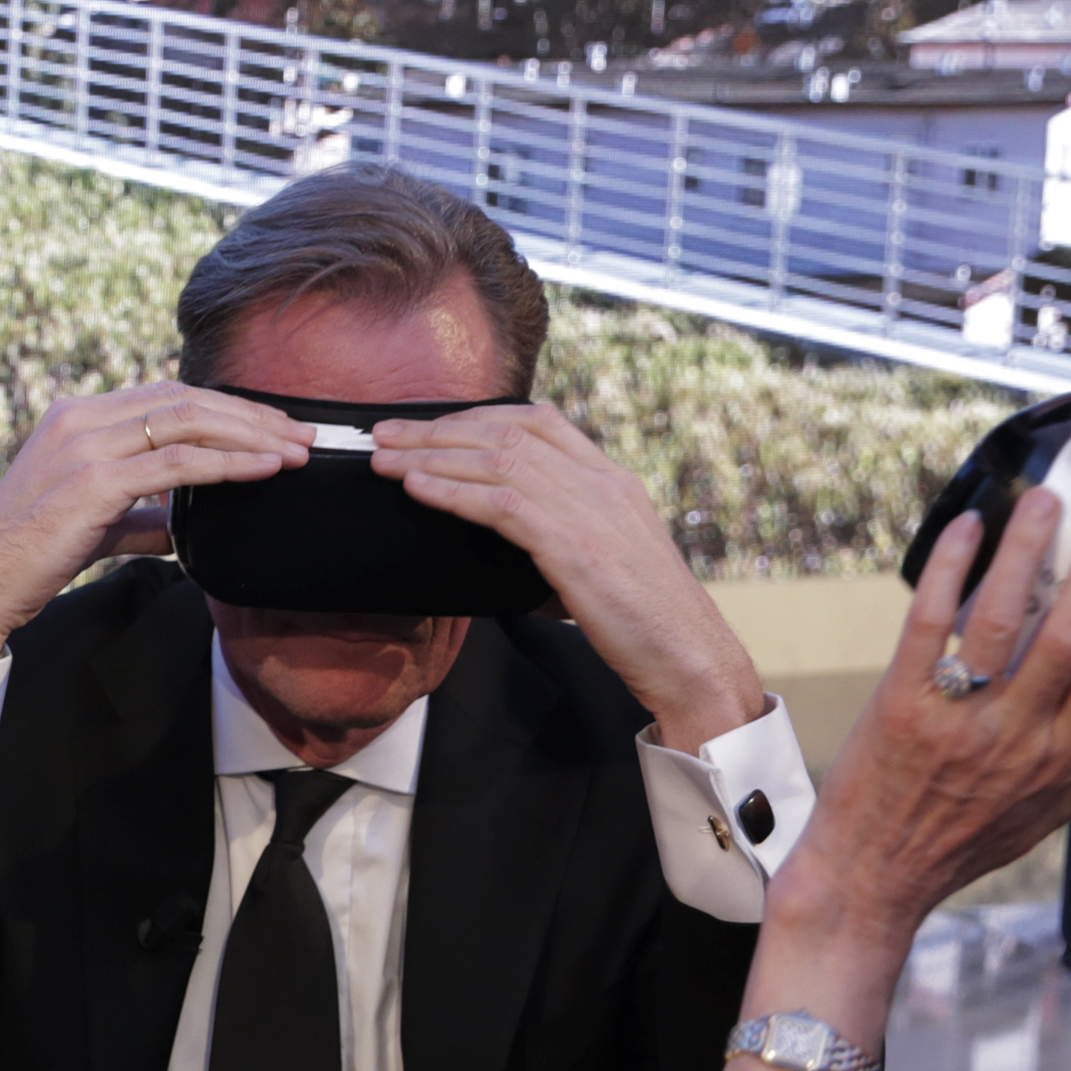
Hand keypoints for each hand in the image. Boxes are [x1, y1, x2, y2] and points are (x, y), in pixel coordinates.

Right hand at [0, 384, 311, 668]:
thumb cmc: (28, 558)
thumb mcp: (92, 523)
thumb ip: (138, 515)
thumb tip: (182, 523)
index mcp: (77, 417)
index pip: (167, 396)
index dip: (227, 408)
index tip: (274, 427)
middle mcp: (80, 418)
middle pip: (185, 399)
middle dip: (252, 414)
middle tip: (304, 434)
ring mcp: (86, 445)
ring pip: (188, 422)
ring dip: (251, 434)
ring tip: (297, 452)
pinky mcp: (94, 481)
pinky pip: (178, 464)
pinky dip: (229, 463)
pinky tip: (265, 470)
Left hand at [371, 404, 762, 751]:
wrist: (687, 655)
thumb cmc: (643, 619)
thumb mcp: (605, 557)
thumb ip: (561, 533)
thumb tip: (507, 537)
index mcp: (611, 479)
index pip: (538, 421)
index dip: (476, 415)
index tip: (428, 425)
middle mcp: (601, 483)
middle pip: (505, 433)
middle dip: (437, 430)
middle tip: (384, 434)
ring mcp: (589, 510)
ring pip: (497, 460)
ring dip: (430, 455)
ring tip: (383, 459)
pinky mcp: (573, 546)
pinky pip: (500, 504)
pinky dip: (451, 491)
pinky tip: (416, 488)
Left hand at [769, 495, 1070, 951]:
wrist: (869, 877)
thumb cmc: (960, 844)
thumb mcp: (1047, 819)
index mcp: (1058, 761)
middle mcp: (1014, 737)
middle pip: (1069, 638)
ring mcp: (954, 720)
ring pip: (1000, 621)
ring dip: (1024, 553)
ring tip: (1044, 501)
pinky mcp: (897, 704)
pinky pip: (927, 625)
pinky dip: (949, 572)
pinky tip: (966, 528)